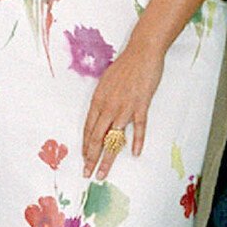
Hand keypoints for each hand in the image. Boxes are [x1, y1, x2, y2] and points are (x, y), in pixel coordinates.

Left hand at [82, 38, 163, 178]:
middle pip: (97, 138)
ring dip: (108, 158)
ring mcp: (125, 107)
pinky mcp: (141, 105)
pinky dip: (137, 141)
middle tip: (88, 174)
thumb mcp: (106, 82)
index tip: (84, 160)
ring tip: (103, 173)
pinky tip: (135, 153)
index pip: (88, 129)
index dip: (86, 146)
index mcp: (98, 100)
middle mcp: (109, 106)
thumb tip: (99, 114)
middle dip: (91, 159)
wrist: (142, 52)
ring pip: (114, 138)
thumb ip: (102, 100)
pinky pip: (138, 127)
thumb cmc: (124, 65)